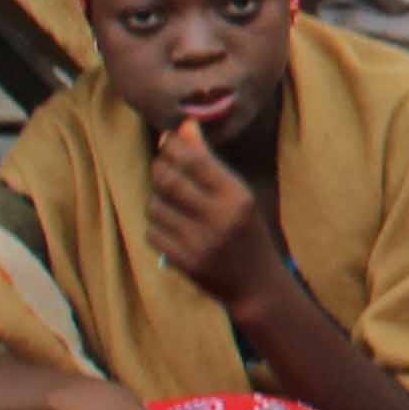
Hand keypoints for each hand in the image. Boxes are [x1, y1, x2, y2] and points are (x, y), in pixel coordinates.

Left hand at [146, 118, 280, 306]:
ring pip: (155, 206)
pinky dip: (156, 224)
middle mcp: (219, 218)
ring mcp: (199, 242)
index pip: (196, 161)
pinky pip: (152, 232)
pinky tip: (170, 225)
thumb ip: (210, 163)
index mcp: (238, 197)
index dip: (175, 146)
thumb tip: (185, 126)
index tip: (169, 138)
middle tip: (161, 164)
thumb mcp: (238, 195)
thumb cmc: (247, 231)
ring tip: (169, 199)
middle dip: (159, 167)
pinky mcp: (183, 261)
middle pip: (170, 181)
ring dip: (156, 198)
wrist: (255, 283)